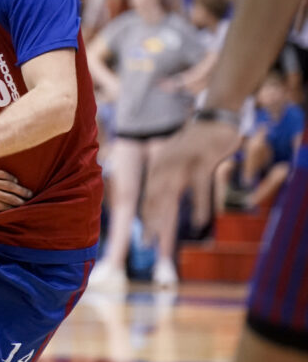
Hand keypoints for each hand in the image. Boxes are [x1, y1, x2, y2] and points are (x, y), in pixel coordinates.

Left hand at [0, 166, 32, 218]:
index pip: (5, 207)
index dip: (14, 210)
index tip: (22, 212)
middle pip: (10, 196)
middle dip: (21, 200)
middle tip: (30, 202)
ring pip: (9, 184)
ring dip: (20, 188)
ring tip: (28, 192)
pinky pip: (2, 173)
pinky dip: (10, 177)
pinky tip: (15, 179)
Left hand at [142, 119, 239, 236]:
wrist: (216, 116)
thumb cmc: (197, 142)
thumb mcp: (178, 159)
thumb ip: (169, 177)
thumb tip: (161, 198)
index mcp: (159, 167)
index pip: (149, 198)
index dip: (146, 219)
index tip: (144, 240)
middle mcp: (165, 166)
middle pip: (154, 200)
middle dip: (150, 224)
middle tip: (146, 245)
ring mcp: (182, 163)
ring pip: (169, 195)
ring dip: (163, 218)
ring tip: (160, 238)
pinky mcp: (202, 160)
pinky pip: (199, 187)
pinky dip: (199, 205)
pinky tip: (199, 222)